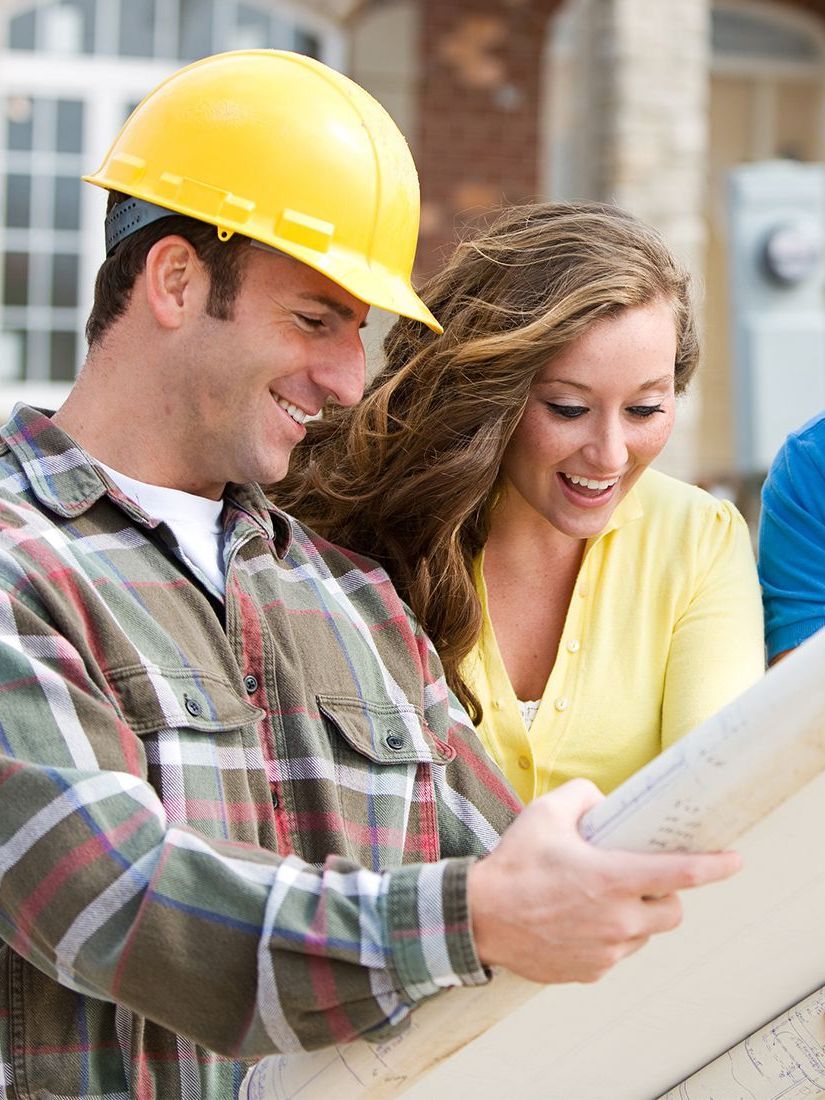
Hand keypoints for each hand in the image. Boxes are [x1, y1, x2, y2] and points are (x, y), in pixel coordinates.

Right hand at [468, 778, 740, 983]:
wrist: (478, 917)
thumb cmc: (514, 865)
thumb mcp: (546, 812)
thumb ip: (583, 796)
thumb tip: (604, 802)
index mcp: (612, 878)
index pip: (680, 875)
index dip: (714, 866)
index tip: (734, 860)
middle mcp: (617, 920)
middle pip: (673, 912)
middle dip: (666, 894)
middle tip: (640, 877)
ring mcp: (606, 950)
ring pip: (645, 933)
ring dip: (636, 916)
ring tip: (599, 897)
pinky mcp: (591, 971)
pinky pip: (617, 951)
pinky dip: (610, 935)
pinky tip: (579, 919)